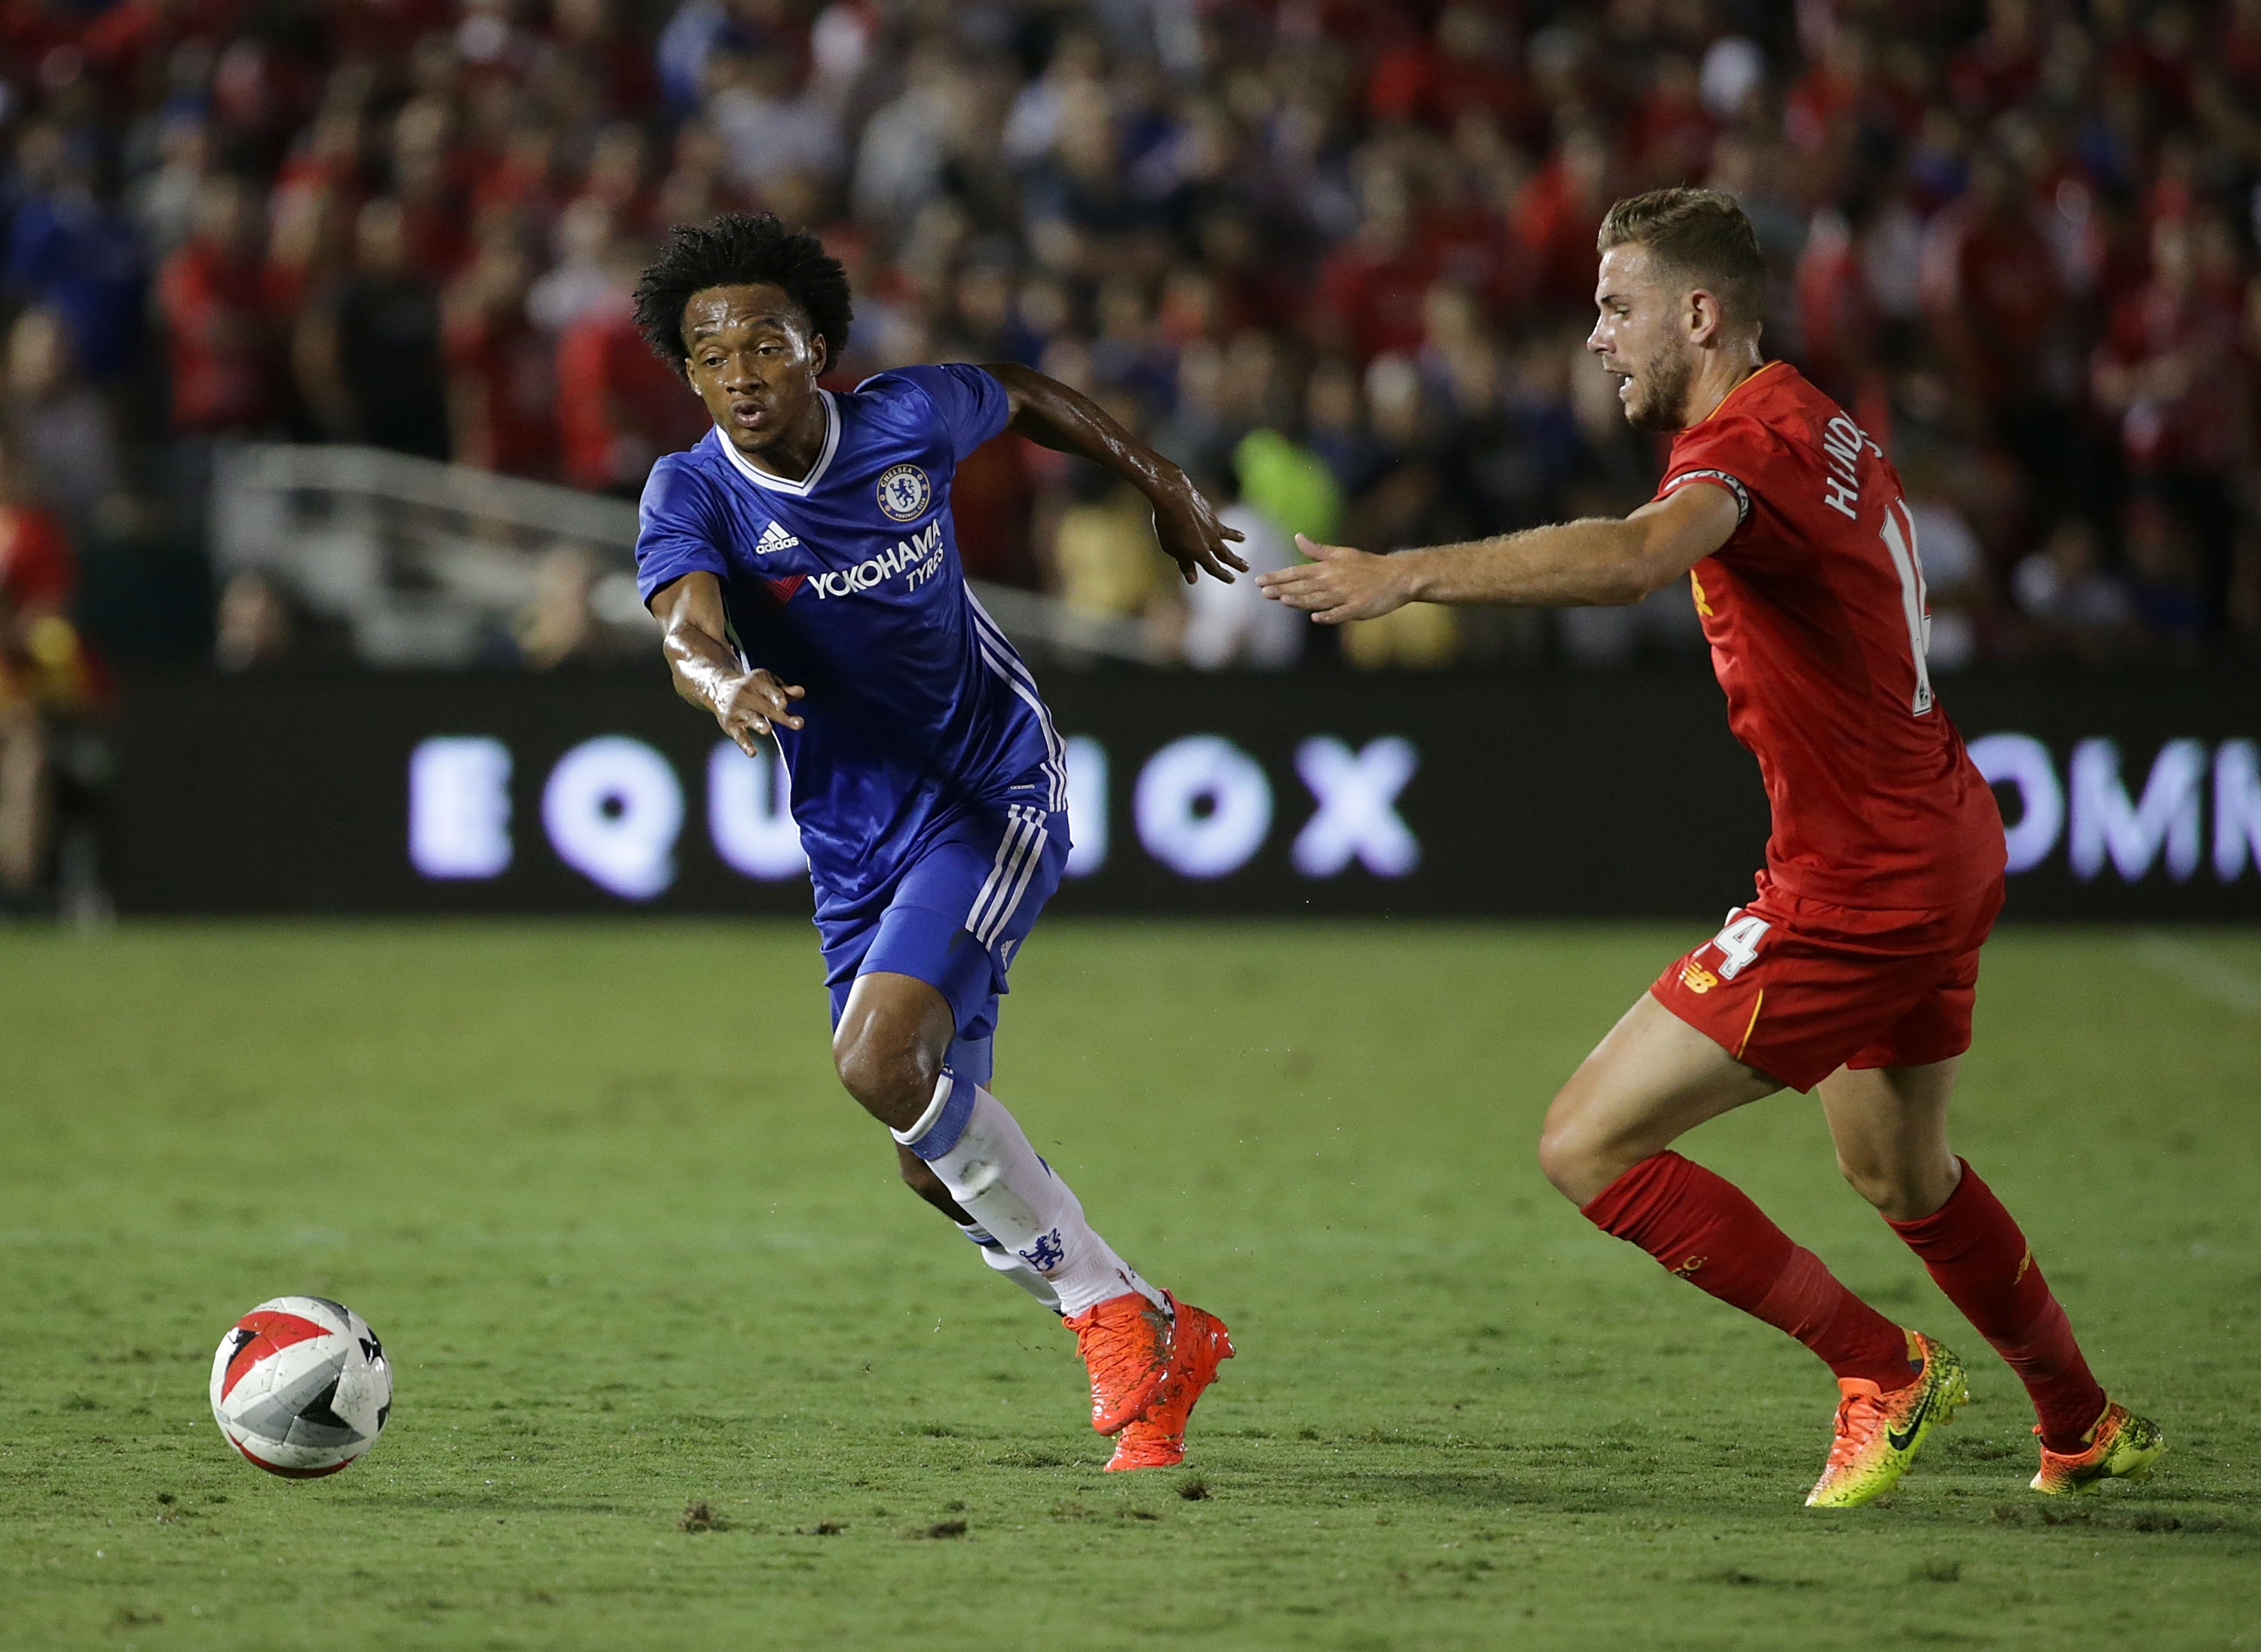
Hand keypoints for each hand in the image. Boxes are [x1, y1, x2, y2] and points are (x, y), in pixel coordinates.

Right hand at [713, 667, 804, 752]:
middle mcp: (745, 694)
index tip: (784, 705)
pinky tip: (753, 753)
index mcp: (758, 682)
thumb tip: (801, 692)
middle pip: (766, 707)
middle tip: (799, 724)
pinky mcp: (730, 725)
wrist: (719, 688)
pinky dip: (745, 744)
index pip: (770, 690)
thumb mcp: (768, 683)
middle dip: (782, 716)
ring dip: (760, 724)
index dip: (777, 697)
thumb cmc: (752, 687)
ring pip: (751, 719)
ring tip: (768, 730)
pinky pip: (739, 735)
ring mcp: (737, 710)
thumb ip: (785, 691)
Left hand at [1146, 469, 1247, 584]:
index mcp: (1200, 553)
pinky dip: (1219, 524)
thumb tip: (1193, 580)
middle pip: (1225, 554)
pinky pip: (1217, 521)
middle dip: (1236, 562)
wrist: (1173, 497)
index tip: (1232, 579)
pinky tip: (1217, 522)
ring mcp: (1212, 525)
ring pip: (1227, 534)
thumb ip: (1184, 563)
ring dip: (1235, 537)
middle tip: (1247, 567)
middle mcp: (1210, 541)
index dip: (1223, 575)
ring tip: (1243, 538)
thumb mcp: (1172, 548)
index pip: (1214, 568)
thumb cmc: (1168, 525)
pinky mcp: (1210, 512)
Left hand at [1256, 534, 1411, 622]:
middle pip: (1303, 586)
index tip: (1259, 580)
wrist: (1396, 576)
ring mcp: (1345, 595)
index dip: (1277, 576)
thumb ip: (1317, 550)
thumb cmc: (1367, 565)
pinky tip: (1315, 618)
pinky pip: (1340, 613)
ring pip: (1318, 599)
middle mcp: (1333, 581)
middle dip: (1282, 588)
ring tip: (1282, 600)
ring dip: (1300, 600)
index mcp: (1328, 568)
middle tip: (1262, 592)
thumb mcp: (1342, 553)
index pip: (1297, 572)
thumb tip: (1297, 537)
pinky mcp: (1357, 608)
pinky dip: (1328, 615)